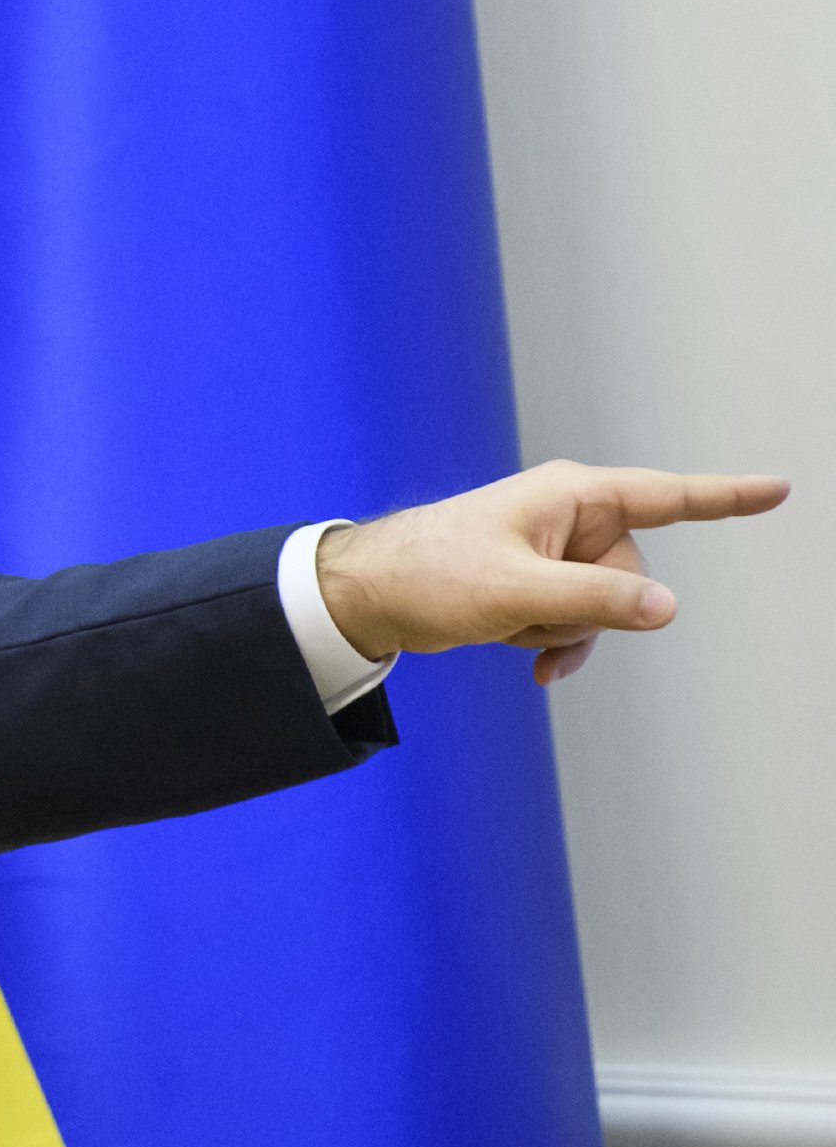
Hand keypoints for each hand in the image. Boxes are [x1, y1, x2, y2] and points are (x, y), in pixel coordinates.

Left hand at [316, 461, 789, 684]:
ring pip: (606, 606)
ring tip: (508, 624)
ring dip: (565, 629)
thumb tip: (665, 607)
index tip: (778, 489)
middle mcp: (570, 517)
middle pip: (632, 575)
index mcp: (571, 496)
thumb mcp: (518, 591)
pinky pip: (578, 621)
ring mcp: (555, 551)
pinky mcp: (540, 581)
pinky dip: (555, 641)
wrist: (369, 595)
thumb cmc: (430, 574)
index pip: (666, 498)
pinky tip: (524, 657)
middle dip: (591, 609)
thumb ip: (597, 599)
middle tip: (529, 611)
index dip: (725, 498)